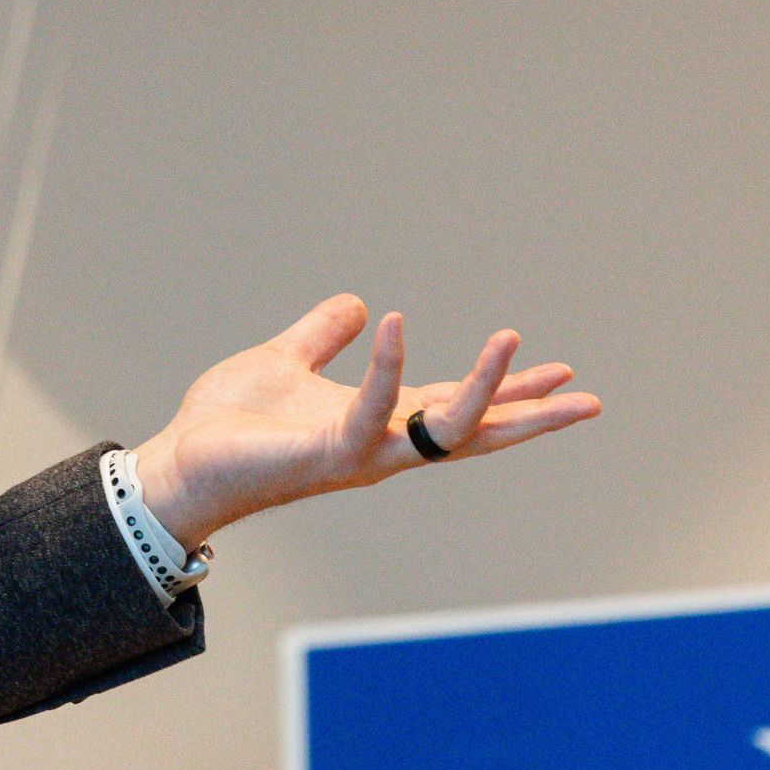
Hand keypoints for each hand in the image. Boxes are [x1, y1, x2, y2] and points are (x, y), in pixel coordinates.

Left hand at [130, 295, 599, 549]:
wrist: (179, 464)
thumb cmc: (229, 425)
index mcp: (378, 423)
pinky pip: (370, 410)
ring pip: (443, 428)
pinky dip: (388, 369)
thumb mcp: (284, 361)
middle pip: (475, 433)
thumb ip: (321, 335)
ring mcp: (358, 454)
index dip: (507, 391)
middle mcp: (380, 446)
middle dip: (532, 416)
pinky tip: (396, 325)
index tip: (562, 372)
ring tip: (513, 340)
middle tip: (589, 397)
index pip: (458, 408)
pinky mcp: (325, 454)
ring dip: (483, 388)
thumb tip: (358, 305)